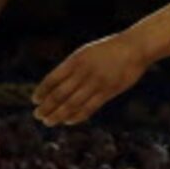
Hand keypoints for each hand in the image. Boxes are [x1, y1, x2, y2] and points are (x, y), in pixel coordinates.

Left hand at [33, 32, 150, 125]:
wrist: (135, 47)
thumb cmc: (109, 49)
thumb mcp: (86, 53)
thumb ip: (73, 68)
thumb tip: (56, 86)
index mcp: (75, 60)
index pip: (52, 79)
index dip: (42, 91)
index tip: (35, 100)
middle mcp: (83, 72)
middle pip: (59, 94)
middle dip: (46, 107)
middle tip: (37, 115)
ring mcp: (96, 83)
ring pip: (71, 104)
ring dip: (57, 115)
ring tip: (48, 121)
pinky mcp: (108, 92)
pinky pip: (89, 108)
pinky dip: (76, 116)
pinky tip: (68, 121)